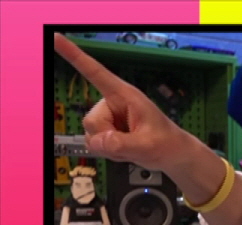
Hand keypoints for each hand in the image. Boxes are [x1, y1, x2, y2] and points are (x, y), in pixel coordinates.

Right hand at [53, 33, 191, 173]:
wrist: (172, 155)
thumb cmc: (166, 143)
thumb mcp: (147, 145)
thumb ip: (122, 144)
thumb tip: (97, 141)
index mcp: (124, 95)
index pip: (95, 73)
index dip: (74, 56)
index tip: (56, 38)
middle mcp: (112, 104)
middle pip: (91, 121)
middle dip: (108, 137)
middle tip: (133, 142)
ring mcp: (107, 118)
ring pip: (91, 135)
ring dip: (109, 148)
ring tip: (132, 146)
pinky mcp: (105, 131)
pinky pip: (94, 144)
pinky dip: (108, 153)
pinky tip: (125, 150)